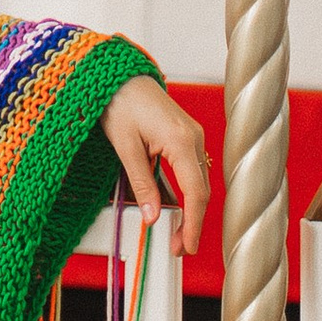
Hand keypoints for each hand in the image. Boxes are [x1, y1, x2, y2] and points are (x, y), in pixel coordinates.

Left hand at [101, 76, 209, 257]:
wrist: (119, 74)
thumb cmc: (119, 101)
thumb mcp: (125, 146)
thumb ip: (141, 184)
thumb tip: (152, 217)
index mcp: (182, 140)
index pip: (195, 193)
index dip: (194, 224)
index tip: (187, 246)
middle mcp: (194, 137)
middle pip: (201, 190)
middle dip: (193, 221)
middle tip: (179, 246)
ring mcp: (193, 135)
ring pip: (199, 181)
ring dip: (191, 208)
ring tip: (176, 231)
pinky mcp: (186, 135)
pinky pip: (192, 169)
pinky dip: (187, 190)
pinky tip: (175, 205)